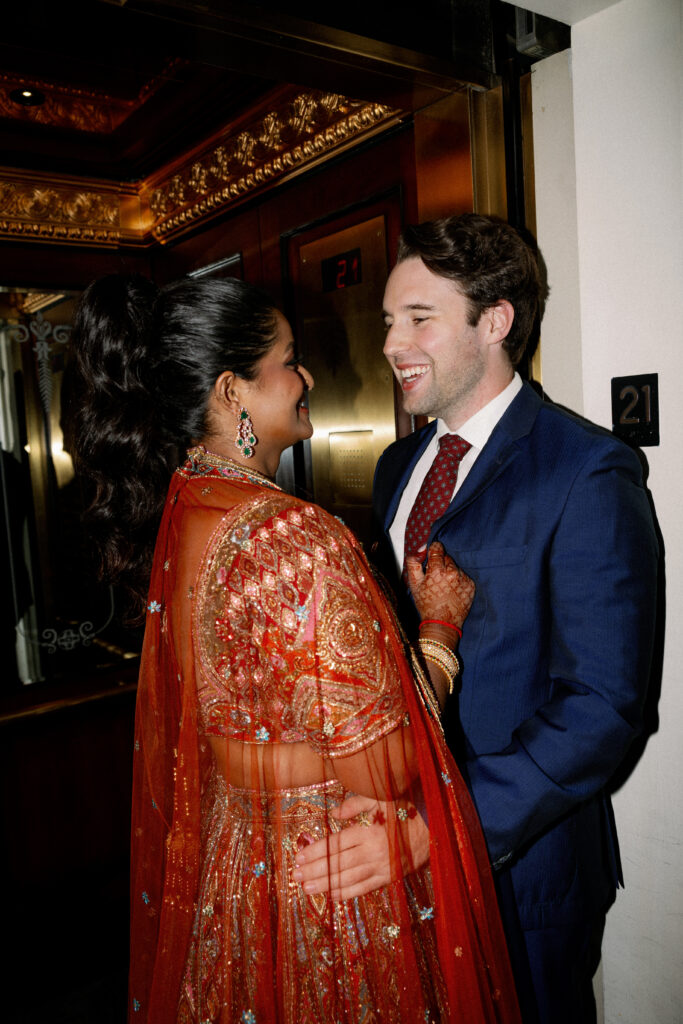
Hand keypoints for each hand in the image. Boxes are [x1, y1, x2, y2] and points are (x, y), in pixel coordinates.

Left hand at [291, 794, 429, 899]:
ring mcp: (382, 868)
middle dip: (315, 870)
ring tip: (306, 888)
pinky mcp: (389, 878)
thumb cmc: (406, 810)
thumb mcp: (381, 799)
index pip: (337, 844)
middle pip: (339, 864)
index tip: (298, 856)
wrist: (435, 830)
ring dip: (326, 885)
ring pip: (349, 880)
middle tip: (295, 876)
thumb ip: (355, 804)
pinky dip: (348, 893)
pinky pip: (365, 889)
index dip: (316, 851)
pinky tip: (332, 895)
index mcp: (370, 832)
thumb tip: (332, 814)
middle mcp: (374, 852)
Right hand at [405, 541, 474, 629]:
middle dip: (441, 564)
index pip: (437, 548)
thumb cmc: (426, 605)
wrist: (442, 624)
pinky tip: (452, 590)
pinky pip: (463, 575)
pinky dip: (458, 580)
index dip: (433, 551)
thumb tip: (421, 548)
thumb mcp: (414, 584)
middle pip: (447, 557)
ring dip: (450, 572)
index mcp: (437, 571)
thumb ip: (413, 563)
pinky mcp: (471, 585)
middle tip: (435, 578)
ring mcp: (464, 579)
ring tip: (444, 586)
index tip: (432, 556)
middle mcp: (453, 573)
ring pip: (455, 566)